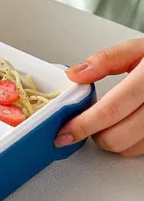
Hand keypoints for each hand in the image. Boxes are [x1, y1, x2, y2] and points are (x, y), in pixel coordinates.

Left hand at [55, 39, 143, 156]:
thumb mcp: (136, 50)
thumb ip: (105, 60)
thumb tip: (75, 75)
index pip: (110, 110)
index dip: (82, 125)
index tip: (63, 132)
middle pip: (117, 137)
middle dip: (93, 134)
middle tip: (85, 121)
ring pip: (128, 149)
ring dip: (110, 140)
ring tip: (107, 121)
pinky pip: (142, 150)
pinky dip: (127, 143)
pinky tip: (124, 126)